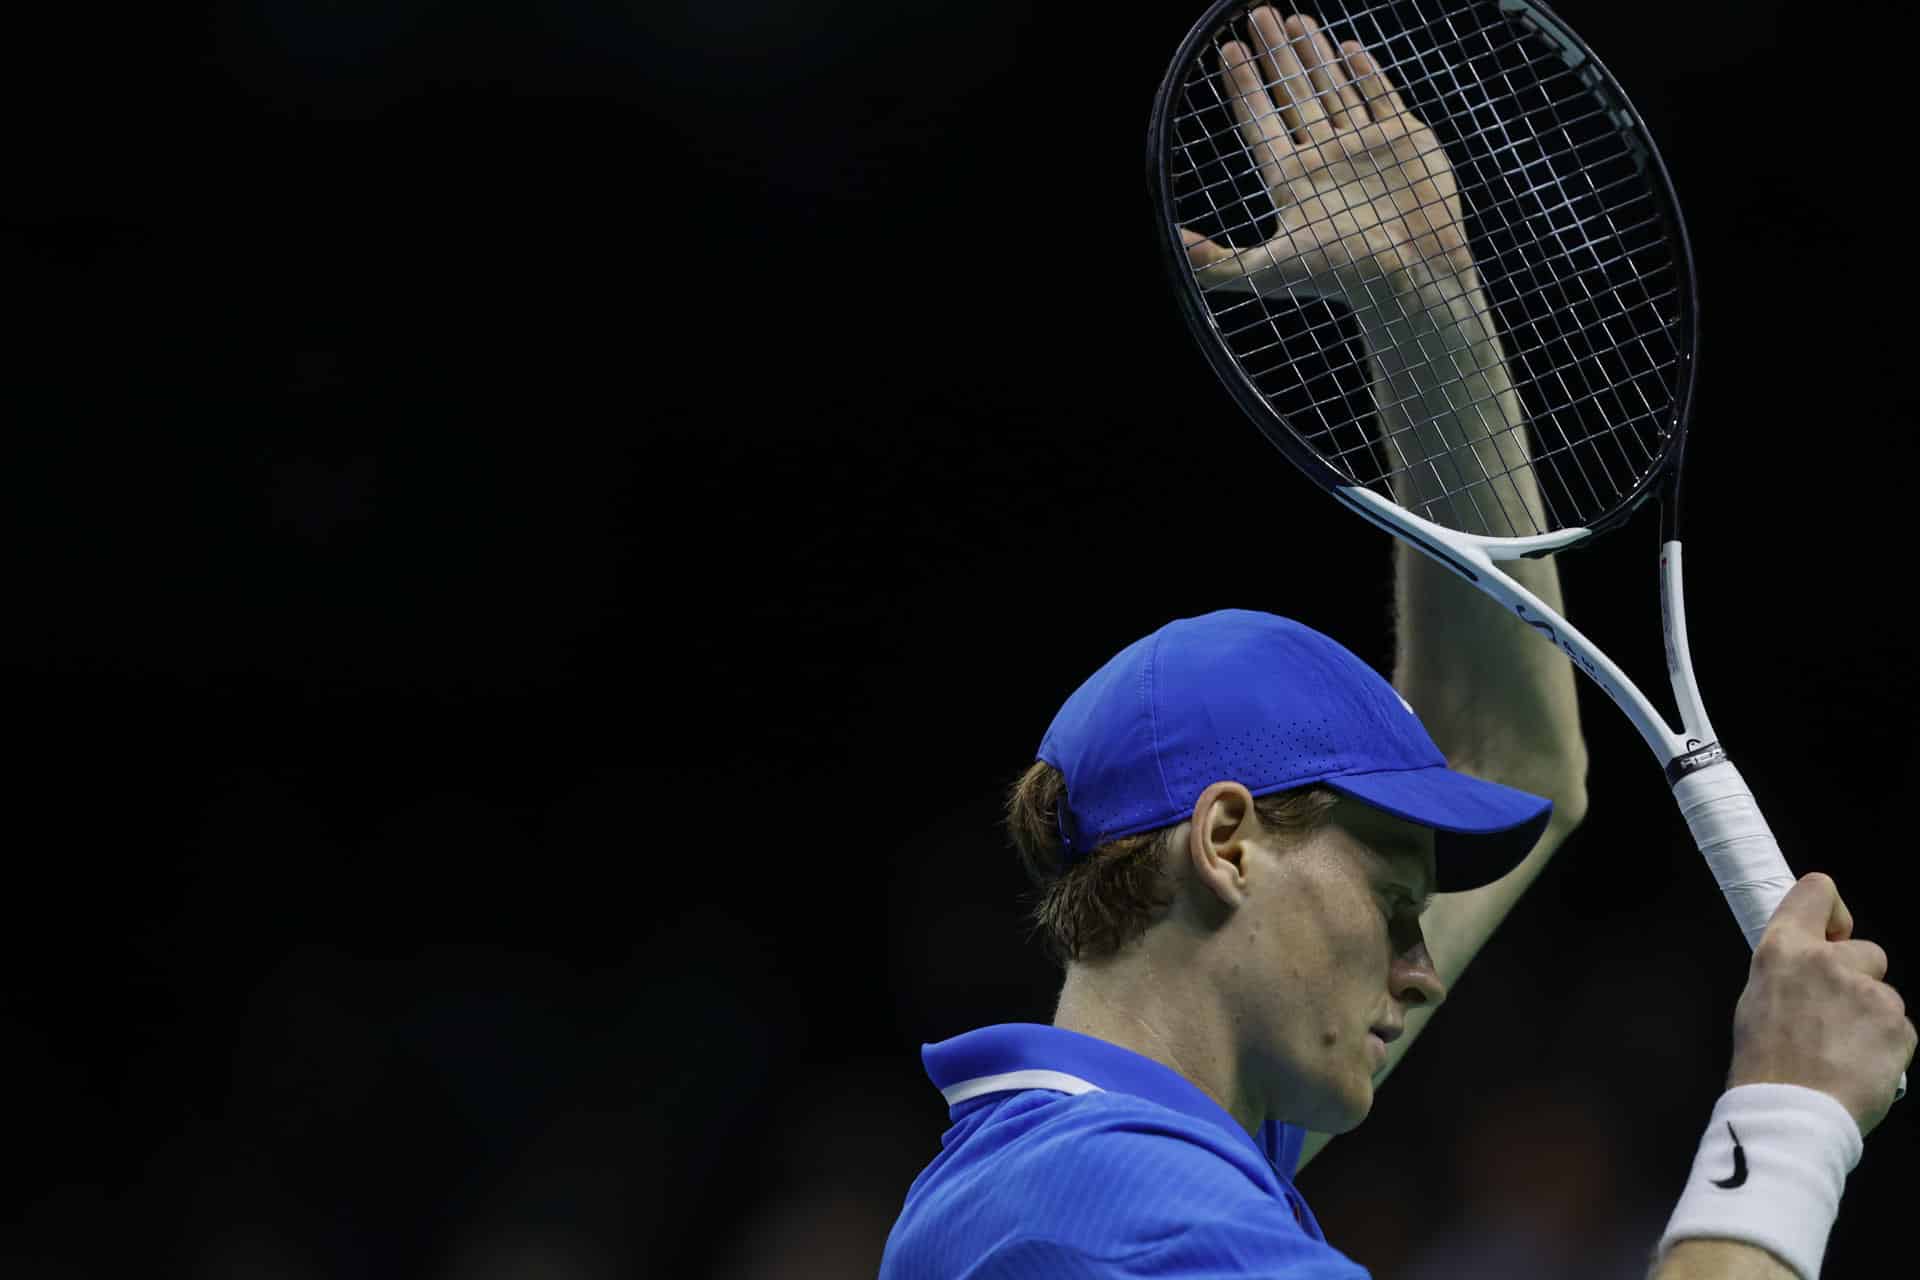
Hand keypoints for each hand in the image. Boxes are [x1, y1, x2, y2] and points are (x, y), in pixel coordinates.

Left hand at [1181, 9, 1470, 302]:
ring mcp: (1364, 145)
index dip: (1243, 85)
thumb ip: (1216, 261)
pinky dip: (1365, 72)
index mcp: (1292, 179)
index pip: (1260, 120)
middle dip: (1273, 54)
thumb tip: (1173, 245)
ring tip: (1294, 19)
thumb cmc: (1342, 276)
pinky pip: (1380, 96)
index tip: (1228, 51)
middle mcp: (1324, 157)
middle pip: (1292, 94)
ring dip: (1313, 54)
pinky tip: (1347, 47)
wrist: (1413, 277)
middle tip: (1257, 14)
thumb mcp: (1269, 270)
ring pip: (1333, 89)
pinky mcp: (1404, 140)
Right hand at [1729, 873, 1914, 1136]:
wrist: (1792, 1114)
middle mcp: (1828, 962)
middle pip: (1866, 951)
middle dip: (1857, 979)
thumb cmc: (1766, 1066)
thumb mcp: (1756, 1000)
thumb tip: (1810, 967)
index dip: (1832, 913)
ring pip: (1883, 996)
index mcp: (1784, 950)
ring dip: (1870, 1019)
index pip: (1817, 891)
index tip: (1832, 934)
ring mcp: (1869, 994)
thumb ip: (1789, 972)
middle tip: (1832, 1018)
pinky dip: (1885, 1046)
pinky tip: (1858, 1066)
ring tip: (1841, 1052)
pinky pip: (1899, 1028)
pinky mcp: (1898, 1027)